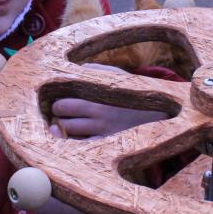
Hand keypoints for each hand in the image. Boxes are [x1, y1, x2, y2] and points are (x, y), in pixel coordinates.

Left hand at [51, 64, 169, 137]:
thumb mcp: (118, 76)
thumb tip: (75, 69)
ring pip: (68, 133)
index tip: (57, 96)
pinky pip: (81, 144)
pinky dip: (71, 139)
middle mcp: (98, 118)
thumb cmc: (132, 93)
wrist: (155, 113)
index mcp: (98, 99)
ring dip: (61, 126)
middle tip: (59, 108)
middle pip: (63, 118)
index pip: (64, 103)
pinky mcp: (105, 143)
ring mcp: (101, 133)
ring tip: (63, 120)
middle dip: (56, 112)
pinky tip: (71, 133)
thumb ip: (95, 71)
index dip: (56, 100)